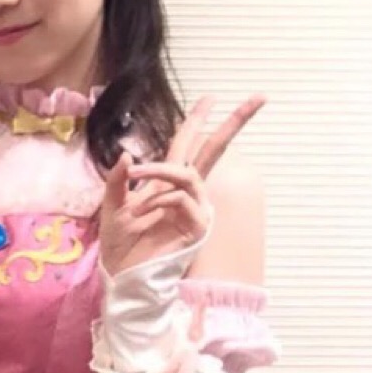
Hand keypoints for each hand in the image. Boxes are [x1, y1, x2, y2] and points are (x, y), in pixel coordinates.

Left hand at [98, 94, 263, 275]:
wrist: (124, 275)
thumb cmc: (120, 244)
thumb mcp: (112, 205)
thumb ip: (118, 180)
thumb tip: (128, 153)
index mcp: (168, 183)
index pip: (187, 146)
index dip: (198, 121)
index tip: (211, 97)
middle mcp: (187, 192)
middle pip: (215, 150)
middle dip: (235, 122)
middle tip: (259, 97)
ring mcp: (195, 208)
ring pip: (186, 173)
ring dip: (159, 169)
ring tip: (135, 175)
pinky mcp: (198, 226)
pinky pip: (180, 199)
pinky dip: (159, 200)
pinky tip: (144, 214)